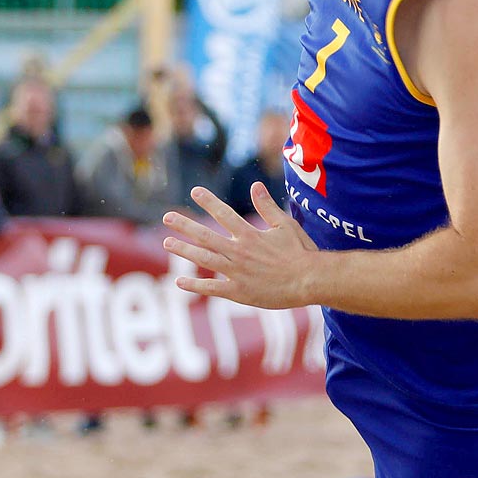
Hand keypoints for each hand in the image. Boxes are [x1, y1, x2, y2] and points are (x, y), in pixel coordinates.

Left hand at [162, 183, 319, 309]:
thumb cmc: (301, 252)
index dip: (209, 201)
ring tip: (167, 243)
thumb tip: (255, 185)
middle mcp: (239, 252)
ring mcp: (237, 273)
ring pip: (204, 259)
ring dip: (184, 250)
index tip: (194, 191)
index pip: (224, 214)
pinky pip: (212, 288)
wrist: (309, 281)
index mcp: (250, 235)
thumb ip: (267, 207)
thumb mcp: (285, 225)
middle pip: (206, 236)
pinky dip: (195, 285)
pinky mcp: (239, 292)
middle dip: (185, 226)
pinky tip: (179, 282)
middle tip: (167, 217)